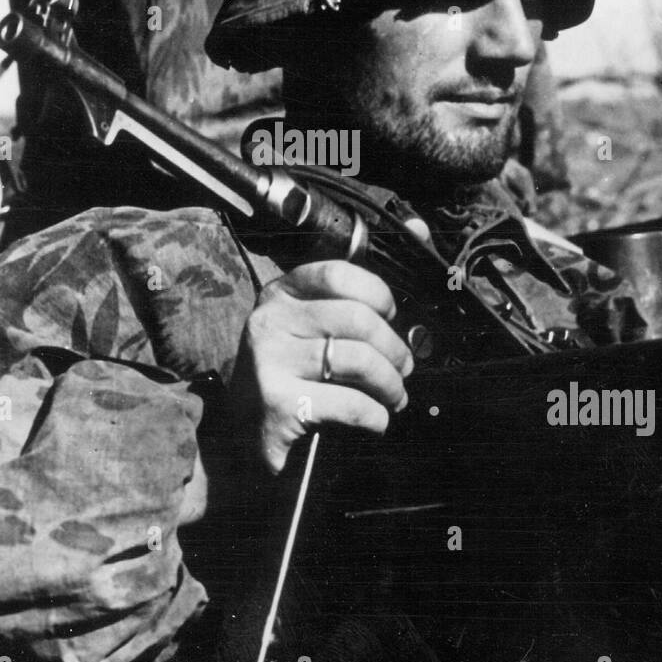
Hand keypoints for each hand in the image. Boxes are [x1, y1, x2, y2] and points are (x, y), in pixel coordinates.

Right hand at [228, 260, 413, 474]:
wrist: (243, 435)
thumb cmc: (291, 372)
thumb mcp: (310, 324)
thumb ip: (356, 288)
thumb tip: (418, 225)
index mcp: (280, 294)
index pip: (338, 273)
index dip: (377, 293)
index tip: (390, 316)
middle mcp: (270, 321)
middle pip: (357, 319)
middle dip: (394, 349)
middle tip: (403, 369)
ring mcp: (271, 362)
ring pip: (358, 361)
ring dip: (390, 385)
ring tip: (394, 397)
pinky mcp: (278, 404)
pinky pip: (350, 403)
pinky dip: (375, 415)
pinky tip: (376, 421)